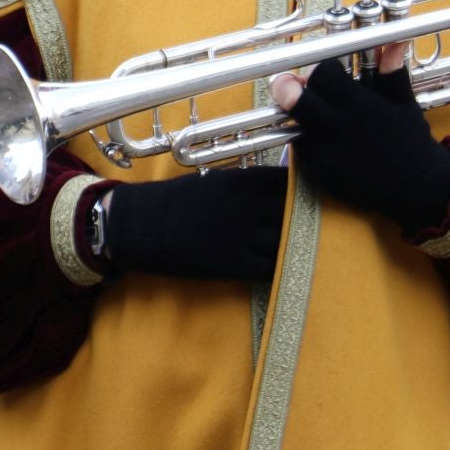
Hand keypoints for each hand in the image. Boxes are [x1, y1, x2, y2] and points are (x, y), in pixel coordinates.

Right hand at [102, 165, 288, 280]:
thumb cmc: (174, 201)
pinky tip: (281, 268)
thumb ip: (242, 186)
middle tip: (307, 227)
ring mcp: (243, 235)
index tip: (303, 197)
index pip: (287, 182)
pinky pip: (271, 267)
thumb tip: (270, 190)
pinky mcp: (235, 263)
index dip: (300, 190)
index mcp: (242, 181)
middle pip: (292, 212)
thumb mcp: (211, 182)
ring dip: (294, 245)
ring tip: (298, 250)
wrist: (142, 226)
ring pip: (286, 240)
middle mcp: (248, 205)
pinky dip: (281, 267)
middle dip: (302, 219)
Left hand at [269, 55, 449, 232]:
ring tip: (309, 110)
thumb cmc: (411, 141)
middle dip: (287, 88)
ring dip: (298, 115)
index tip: (325, 70)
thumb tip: (393, 43)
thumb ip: (393, 73)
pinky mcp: (322, 175)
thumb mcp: (405, 104)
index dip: (319, 69)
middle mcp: (341, 129)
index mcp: (361, 107)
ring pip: (295, 125)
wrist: (418, 188)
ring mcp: (329, 155)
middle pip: (296, 100)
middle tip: (287, 83)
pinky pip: (302, 151)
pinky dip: (306, 140)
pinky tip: (320, 135)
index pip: (322, 76)